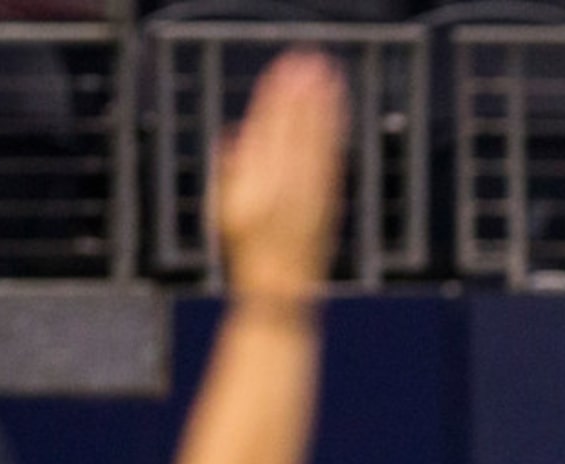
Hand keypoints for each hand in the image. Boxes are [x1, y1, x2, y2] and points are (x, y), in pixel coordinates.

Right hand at [215, 52, 348, 302]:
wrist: (278, 298)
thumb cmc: (249, 257)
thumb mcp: (226, 215)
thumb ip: (228, 172)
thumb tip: (232, 134)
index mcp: (253, 194)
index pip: (264, 136)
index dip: (275, 101)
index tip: (281, 72)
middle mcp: (282, 197)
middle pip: (293, 136)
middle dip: (301, 98)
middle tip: (308, 63)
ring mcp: (309, 204)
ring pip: (316, 147)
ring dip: (323, 109)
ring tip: (328, 76)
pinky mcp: (329, 210)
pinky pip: (333, 165)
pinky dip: (336, 136)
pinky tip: (339, 113)